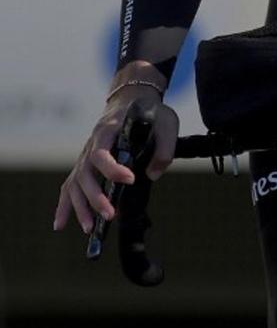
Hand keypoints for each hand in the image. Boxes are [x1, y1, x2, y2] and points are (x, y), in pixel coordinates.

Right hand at [53, 89, 178, 234]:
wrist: (133, 99)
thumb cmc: (149, 111)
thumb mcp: (165, 122)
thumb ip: (164, 148)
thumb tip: (152, 175)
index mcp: (109, 129)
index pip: (102, 153)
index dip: (112, 169)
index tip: (130, 179)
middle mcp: (92, 143)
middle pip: (85, 173)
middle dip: (95, 197)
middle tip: (110, 215)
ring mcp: (86, 155)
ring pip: (75, 184)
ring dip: (80, 207)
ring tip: (89, 229)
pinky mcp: (86, 165)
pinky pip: (69, 187)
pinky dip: (64, 206)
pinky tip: (60, 225)